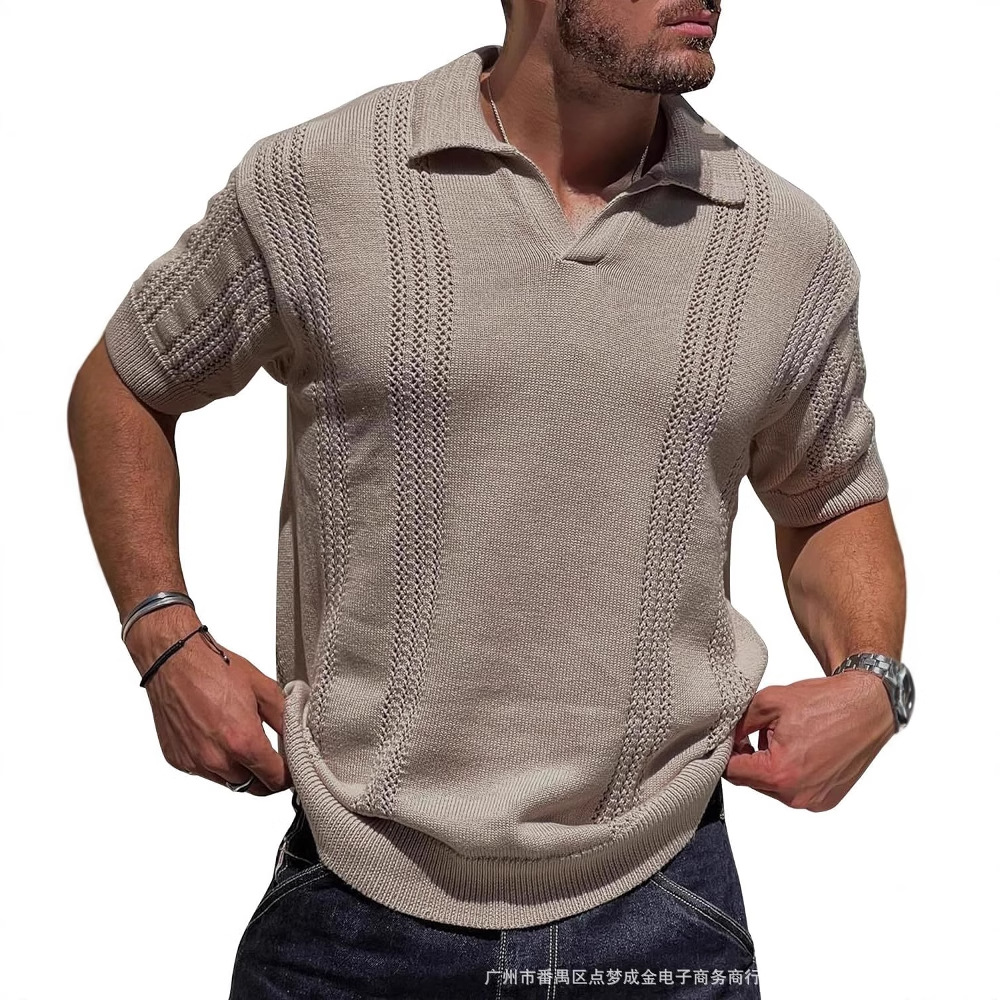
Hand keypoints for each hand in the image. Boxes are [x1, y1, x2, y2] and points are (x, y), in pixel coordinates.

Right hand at [130, 613, 292, 795]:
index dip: (288, 776)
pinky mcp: (178, 760)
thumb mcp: (263, 688)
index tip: (292, 770)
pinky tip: (219, 740)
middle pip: (253, 787)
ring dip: (242, 772)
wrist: (174, 661)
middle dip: (267, 779)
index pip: (274, 779)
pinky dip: (217, 764)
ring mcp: (195, 762)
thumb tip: (297, 735)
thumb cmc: (214, 668)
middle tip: (274, 763)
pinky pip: (206, 772)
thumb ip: (284, 717)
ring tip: (244, 746)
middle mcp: (217, 759)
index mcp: (242, 741)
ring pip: (229, 782)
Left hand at [723, 671, 896, 810]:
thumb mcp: (769, 702)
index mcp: (779, 773)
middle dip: (750, 758)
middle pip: (752, 782)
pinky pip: (795, 790)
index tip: (731, 739)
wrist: (867, 706)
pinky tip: (803, 750)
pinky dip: (792, 774)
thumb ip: (740, 724)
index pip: (733, 773)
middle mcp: (797, 795)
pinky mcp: (827, 800)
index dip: (727, 752)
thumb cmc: (825, 702)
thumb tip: (726, 738)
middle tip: (761, 732)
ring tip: (786, 738)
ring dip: (771, 767)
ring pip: (773, 788)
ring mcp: (814, 800)